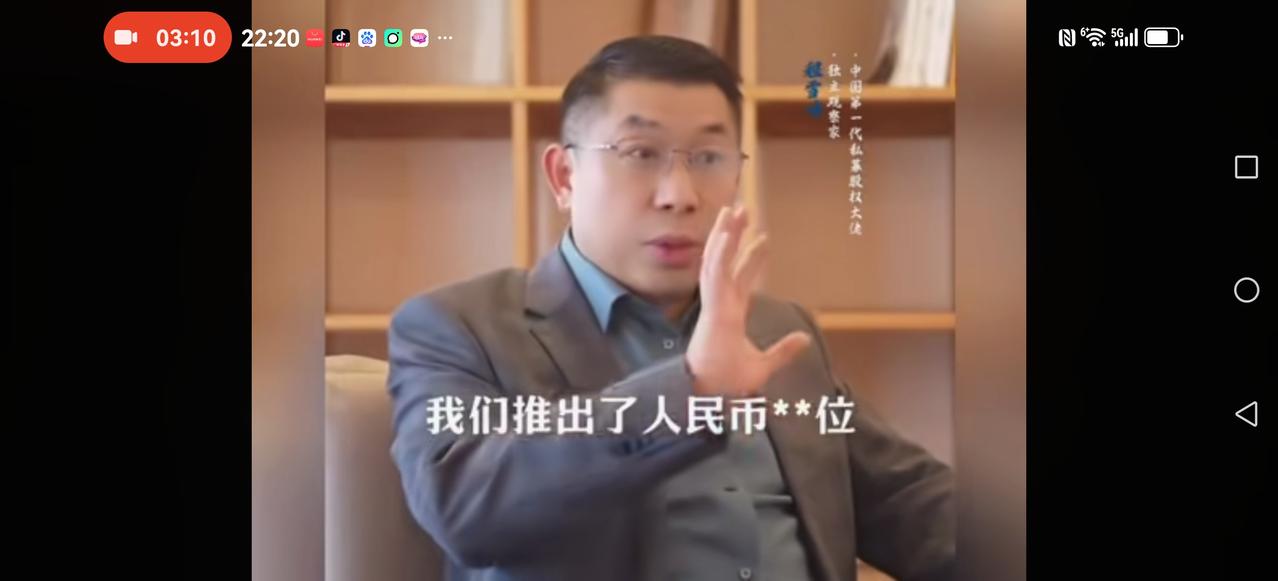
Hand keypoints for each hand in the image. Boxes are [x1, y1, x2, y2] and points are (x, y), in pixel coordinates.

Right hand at [685, 204, 811, 396]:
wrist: (712, 399)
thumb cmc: (728, 385)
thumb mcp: (764, 366)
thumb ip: (783, 351)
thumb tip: (806, 339)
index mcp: (730, 315)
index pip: (741, 278)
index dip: (751, 258)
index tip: (762, 238)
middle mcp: (720, 305)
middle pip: (726, 261)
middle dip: (734, 236)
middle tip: (742, 209)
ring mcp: (714, 305)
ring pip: (717, 261)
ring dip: (724, 235)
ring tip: (732, 210)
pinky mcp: (711, 309)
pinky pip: (714, 276)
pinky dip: (719, 254)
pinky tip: (725, 234)